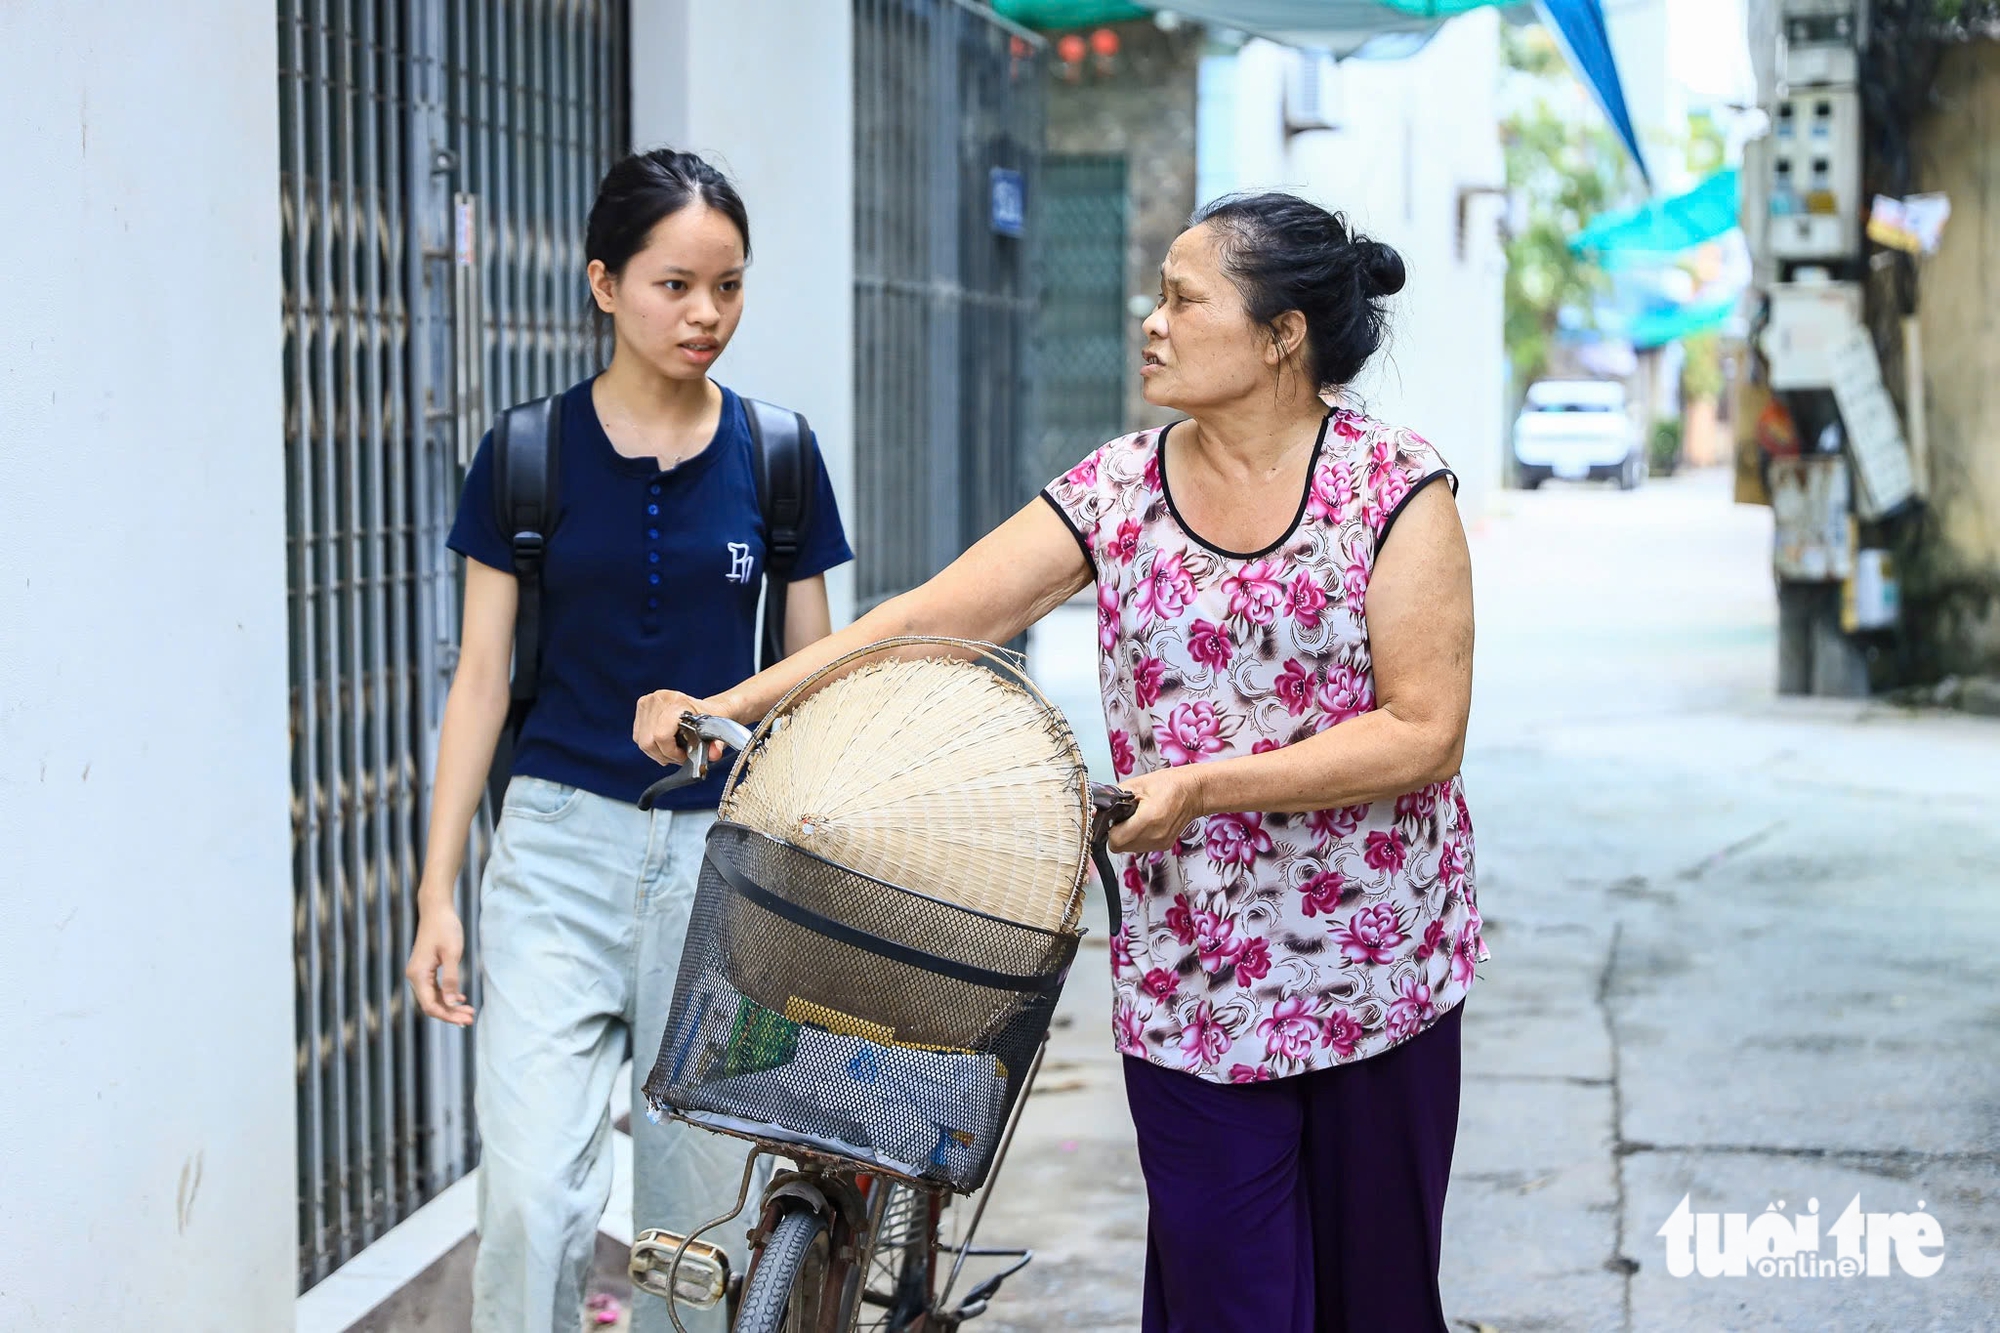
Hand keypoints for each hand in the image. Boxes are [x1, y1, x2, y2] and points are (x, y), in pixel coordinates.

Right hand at [405, 903, 474, 1026]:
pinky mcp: (425, 969)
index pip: (430, 1005)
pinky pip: (434, 989)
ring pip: (433, 998)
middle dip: (450, 1014)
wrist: (436, 910)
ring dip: (450, 1006)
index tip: (465, 1020)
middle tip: (470, 1019)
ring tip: (469, 1011)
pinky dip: (447, 996)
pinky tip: (461, 998)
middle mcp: (414, 977)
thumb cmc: (445, 928)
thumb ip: (451, 979)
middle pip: (431, 1004)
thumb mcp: (452, 954)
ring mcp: (418, 973)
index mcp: (418, 975)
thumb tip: (451, 1003)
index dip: (447, 1016)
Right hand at [634, 689, 728, 766]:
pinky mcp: (641, 708)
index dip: (671, 752)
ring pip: (642, 742)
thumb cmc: (711, 718)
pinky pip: (639, 737)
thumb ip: (716, 745)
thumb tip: (714, 754)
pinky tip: (665, 744)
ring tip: (674, 750)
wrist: (707, 707)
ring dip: (658, 752)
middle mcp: (658, 699)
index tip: (684, 756)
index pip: (661, 735)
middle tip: (679, 756)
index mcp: (677, 701)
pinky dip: (652, 746)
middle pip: (649, 742)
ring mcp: (647, 702)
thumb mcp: (717, 732)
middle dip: (665, 755)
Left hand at [1108, 767, 1206, 854]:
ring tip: (1136, 818)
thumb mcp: (1137, 784)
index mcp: (1149, 819)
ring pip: (1129, 849)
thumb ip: (1114, 798)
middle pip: (1120, 847)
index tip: (1113, 818)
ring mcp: (1160, 843)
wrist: (1193, 792)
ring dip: (1126, 836)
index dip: (1110, 828)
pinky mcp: (1163, 846)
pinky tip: (1144, 823)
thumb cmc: (1169, 784)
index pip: (1115, 840)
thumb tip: (1097, 808)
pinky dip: (1137, 837)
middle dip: (1117, 832)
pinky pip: (1140, 847)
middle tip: (1124, 816)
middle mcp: (1155, 836)